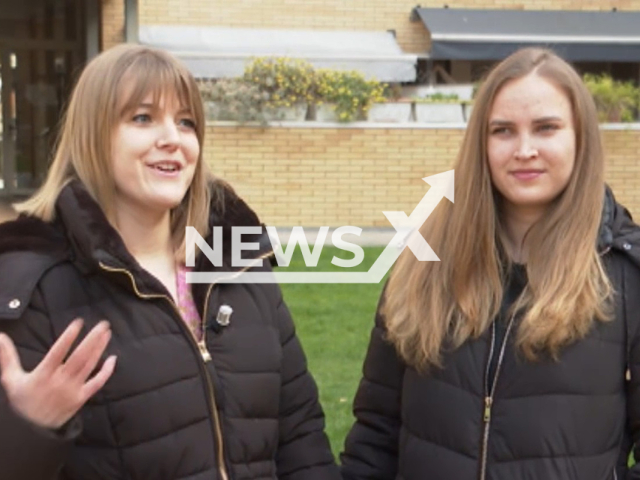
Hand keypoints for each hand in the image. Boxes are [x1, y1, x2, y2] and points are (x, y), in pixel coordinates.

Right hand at [0, 319, 116, 428]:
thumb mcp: (11, 379)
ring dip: (100, 348)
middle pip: (79, 356)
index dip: (69, 337)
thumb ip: (7, 356)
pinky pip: (97, 383)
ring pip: (89, 366)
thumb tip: (0, 336)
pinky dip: (106, 371)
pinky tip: (113, 358)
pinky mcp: (81, 398)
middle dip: (92, 339)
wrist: (31, 429)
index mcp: (43, 375)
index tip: (78, 322)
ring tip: (107, 333)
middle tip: (103, 324)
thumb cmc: (23, 401)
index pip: (58, 352)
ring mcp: (72, 390)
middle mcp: (59, 381)